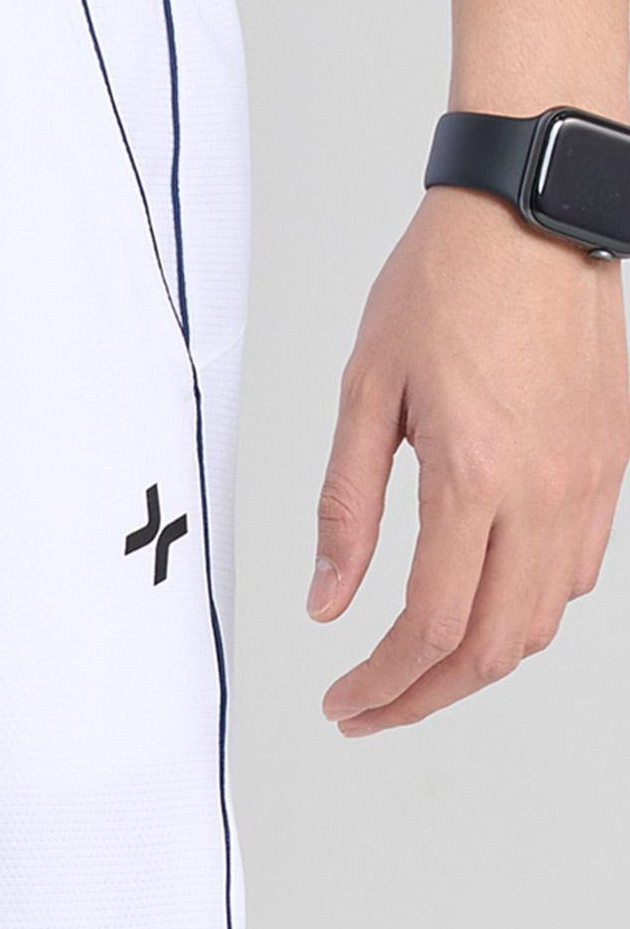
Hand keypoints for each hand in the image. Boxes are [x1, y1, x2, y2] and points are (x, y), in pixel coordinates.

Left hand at [310, 188, 628, 733]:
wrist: (530, 219)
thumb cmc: (442, 288)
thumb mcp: (364, 393)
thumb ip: (346, 507)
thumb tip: (327, 603)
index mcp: (474, 478)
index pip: (431, 627)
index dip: (382, 684)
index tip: (341, 702)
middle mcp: (545, 495)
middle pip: (493, 648)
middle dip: (425, 696)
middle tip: (368, 709)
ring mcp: (589, 486)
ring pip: (542, 621)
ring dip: (476, 662)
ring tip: (412, 667)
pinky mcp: (611, 468)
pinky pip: (576, 574)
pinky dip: (524, 613)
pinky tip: (476, 603)